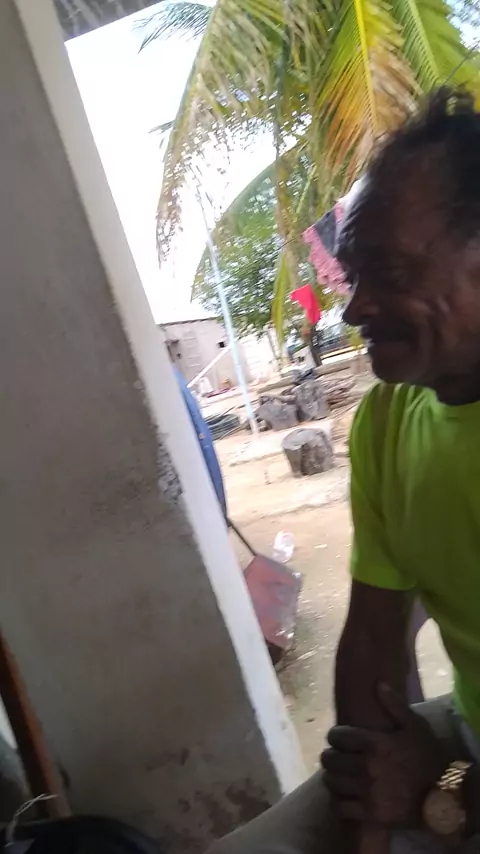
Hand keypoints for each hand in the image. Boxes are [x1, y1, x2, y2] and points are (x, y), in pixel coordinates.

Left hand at [321, 684, 446, 827]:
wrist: (444, 795)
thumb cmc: (428, 758)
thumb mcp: (416, 727)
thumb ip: (395, 705)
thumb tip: (378, 684)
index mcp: (375, 744)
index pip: (338, 736)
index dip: (335, 735)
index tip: (339, 738)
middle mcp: (366, 767)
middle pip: (330, 759)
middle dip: (330, 756)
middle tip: (336, 757)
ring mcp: (367, 793)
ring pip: (332, 782)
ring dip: (332, 777)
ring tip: (339, 775)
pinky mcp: (369, 814)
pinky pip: (341, 807)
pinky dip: (339, 801)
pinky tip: (345, 795)